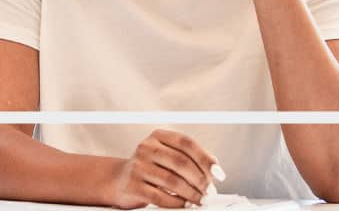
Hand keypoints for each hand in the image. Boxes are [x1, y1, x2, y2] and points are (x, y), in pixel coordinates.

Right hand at [106, 129, 220, 208]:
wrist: (120, 179)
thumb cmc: (150, 167)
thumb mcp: (167, 155)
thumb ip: (190, 158)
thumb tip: (214, 170)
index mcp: (158, 136)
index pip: (187, 143)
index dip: (205, 158)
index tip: (218, 173)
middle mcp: (146, 147)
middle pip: (181, 162)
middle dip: (200, 179)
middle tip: (210, 191)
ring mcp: (138, 166)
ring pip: (172, 181)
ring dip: (191, 193)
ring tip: (199, 199)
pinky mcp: (133, 185)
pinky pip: (160, 196)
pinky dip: (176, 202)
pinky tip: (184, 204)